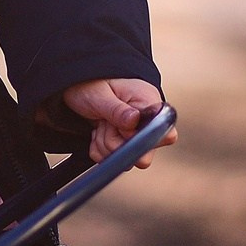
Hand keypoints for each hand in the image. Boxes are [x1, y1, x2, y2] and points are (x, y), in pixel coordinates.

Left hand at [59, 78, 173, 166]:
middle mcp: (148, 123)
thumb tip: (134, 121)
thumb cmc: (91, 84)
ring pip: (126, 161)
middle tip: (105, 122)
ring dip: (105, 144)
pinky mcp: (125, 146)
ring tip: (100, 123)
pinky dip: (99, 150)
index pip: (166, 134)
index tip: (120, 126)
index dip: (140, 138)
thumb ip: (118, 110)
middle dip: (116, 143)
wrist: (80, 87)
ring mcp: (138, 136)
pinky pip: (112, 161)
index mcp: (150, 105)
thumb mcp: (101, 95)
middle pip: (143, 156)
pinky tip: (98, 132)